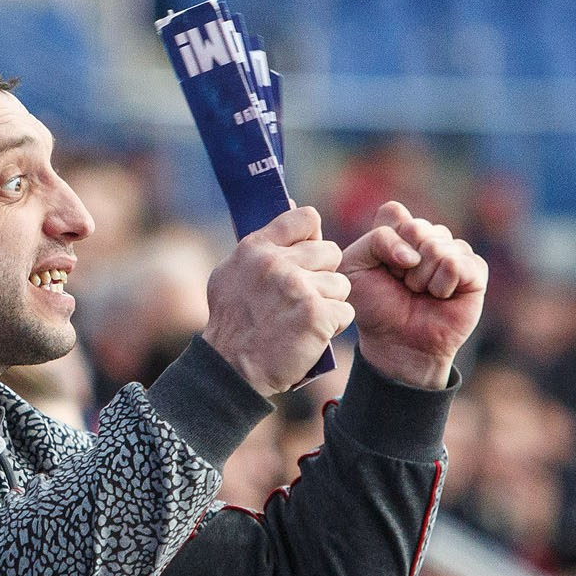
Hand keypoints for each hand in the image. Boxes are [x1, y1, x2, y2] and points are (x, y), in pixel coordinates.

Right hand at [202, 207, 355, 397]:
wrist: (231, 369)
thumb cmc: (232, 324)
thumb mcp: (230, 274)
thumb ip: (262, 243)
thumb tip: (290, 206)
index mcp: (256, 248)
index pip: (306, 219)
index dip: (312, 237)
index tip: (306, 257)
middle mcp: (276, 263)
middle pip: (330, 252)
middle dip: (323, 275)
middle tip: (302, 298)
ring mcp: (298, 288)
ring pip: (341, 284)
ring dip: (328, 303)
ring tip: (303, 319)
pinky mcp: (316, 314)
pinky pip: (345, 311)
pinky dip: (332, 326)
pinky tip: (310, 334)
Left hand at [340, 201, 486, 389]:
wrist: (396, 343)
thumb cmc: (374, 306)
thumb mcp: (354, 268)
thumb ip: (375, 240)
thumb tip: (415, 252)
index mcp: (401, 231)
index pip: (394, 212)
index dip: (385, 241)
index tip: (380, 267)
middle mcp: (429, 237)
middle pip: (416, 228)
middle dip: (401, 263)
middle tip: (401, 284)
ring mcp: (454, 252)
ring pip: (437, 246)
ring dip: (420, 278)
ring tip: (419, 292)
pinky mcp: (475, 271)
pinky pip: (456, 263)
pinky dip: (441, 284)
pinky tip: (440, 296)